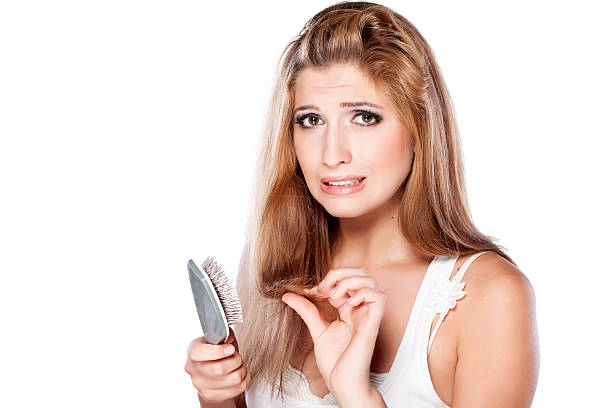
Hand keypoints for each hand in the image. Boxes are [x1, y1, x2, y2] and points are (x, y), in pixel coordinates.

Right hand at [184, 327, 251, 403]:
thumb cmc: (217, 353)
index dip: (218, 351)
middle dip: (236, 359)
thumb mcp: (219, 338)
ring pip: (233, 379)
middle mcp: (193, 369)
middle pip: (219, 368)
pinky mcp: (211, 396)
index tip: (231, 349)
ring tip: (239, 365)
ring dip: (242, 369)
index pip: (199, 353)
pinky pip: (238, 388)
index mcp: (192, 351)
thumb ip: (224, 334)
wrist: (212, 374)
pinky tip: (240, 374)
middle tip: (237, 356)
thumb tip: (228, 338)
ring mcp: (200, 385)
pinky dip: (245, 379)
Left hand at [281, 268, 386, 402]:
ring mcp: (368, 316)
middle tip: (325, 287)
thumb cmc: (335, 363)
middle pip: (361, 274)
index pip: (346, 280)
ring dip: (351, 281)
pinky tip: (349, 303)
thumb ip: (306, 310)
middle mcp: (360, 310)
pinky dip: (363, 293)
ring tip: (335, 295)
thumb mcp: (317, 330)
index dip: (331, 277)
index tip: (314, 289)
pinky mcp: (373, 324)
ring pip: (371, 281)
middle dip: (342, 272)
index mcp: (349, 310)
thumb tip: (289, 295)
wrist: (342, 383)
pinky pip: (379, 297)